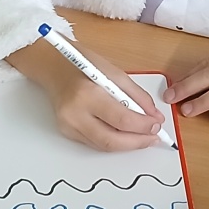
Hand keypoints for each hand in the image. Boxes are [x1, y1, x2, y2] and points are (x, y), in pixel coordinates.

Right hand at [7, 37, 166, 151]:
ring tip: (144, 137)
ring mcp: (68, 126)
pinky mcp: (66, 132)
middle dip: (138, 142)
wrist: (51, 67)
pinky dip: (113, 141)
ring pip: (104, 146)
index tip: (157, 125)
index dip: (143, 126)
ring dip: (128, 144)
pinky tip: (125, 135)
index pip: (122, 120)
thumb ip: (136, 96)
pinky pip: (95, 142)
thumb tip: (154, 116)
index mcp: (88, 93)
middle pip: (112, 140)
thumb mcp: (114, 72)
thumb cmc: (82, 63)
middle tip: (154, 137)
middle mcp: (75, 113)